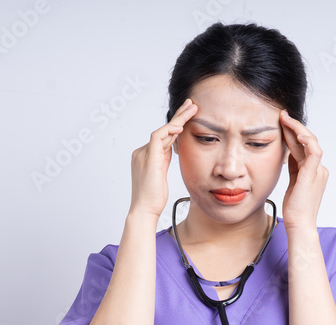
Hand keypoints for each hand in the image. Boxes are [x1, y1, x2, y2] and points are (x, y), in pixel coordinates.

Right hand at [129, 98, 197, 218]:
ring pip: (162, 130)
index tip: (188, 115)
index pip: (163, 135)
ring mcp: (143, 153)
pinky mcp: (147, 158)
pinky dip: (169, 130)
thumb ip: (164, 159)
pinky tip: (180, 126)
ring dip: (178, 118)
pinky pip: (157, 137)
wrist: (144, 210)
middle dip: (179, 115)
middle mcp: (142, 151)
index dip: (176, 124)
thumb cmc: (153, 198)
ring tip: (192, 109)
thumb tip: (172, 148)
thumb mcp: (161, 174)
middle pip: (163, 129)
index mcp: (146, 155)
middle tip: (191, 103)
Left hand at [279, 109, 327, 229]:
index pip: (303, 146)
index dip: (292, 134)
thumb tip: (286, 154)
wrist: (299, 224)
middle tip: (281, 115)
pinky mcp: (314, 174)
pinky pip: (314, 151)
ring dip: (297, 129)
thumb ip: (292, 168)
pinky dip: (306, 140)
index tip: (281, 123)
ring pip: (310, 142)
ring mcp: (318, 171)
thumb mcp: (292, 183)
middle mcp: (318, 168)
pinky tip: (296, 132)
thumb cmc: (295, 209)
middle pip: (306, 142)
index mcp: (313, 171)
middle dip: (294, 127)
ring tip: (285, 119)